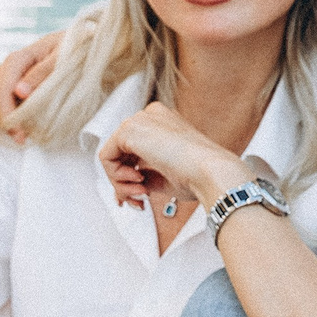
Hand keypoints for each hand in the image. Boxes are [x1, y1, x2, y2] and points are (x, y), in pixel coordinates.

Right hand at [0, 32, 62, 169]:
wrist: (79, 46)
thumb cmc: (74, 52)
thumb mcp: (65, 57)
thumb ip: (44, 72)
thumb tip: (20, 91)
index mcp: (17, 61)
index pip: (2, 92)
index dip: (8, 116)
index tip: (20, 138)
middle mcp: (2, 74)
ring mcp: (0, 86)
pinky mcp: (3, 98)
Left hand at [98, 101, 240, 215]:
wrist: (211, 171)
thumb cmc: (197, 175)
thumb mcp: (164, 176)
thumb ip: (142, 178)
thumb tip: (121, 192)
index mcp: (162, 123)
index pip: (132, 151)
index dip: (130, 178)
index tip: (140, 198)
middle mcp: (150, 116)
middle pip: (120, 154)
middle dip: (124, 184)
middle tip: (139, 200)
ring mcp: (139, 120)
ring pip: (112, 156)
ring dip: (121, 184)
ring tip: (141, 194)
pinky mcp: (129, 129)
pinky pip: (106, 158)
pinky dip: (116, 178)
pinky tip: (138, 183)